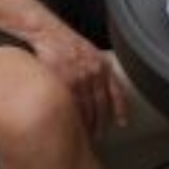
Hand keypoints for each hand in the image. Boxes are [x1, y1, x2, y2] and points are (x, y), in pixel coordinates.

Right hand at [27, 18, 127, 136]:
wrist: (46, 32)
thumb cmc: (66, 43)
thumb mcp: (91, 52)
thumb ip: (99, 68)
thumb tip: (106, 86)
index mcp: (102, 65)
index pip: (116, 92)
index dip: (120, 109)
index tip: (122, 122)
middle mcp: (93, 71)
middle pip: (101, 104)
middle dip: (101, 122)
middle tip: (99, 135)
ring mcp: (78, 77)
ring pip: (86, 107)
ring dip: (87, 123)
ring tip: (86, 135)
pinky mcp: (62, 81)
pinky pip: (71, 104)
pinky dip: (73, 117)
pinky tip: (72, 125)